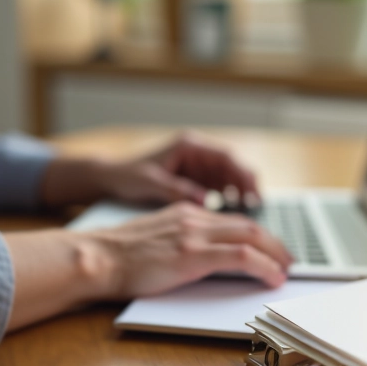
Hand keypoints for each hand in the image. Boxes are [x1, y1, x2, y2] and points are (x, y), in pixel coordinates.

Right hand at [87, 202, 291, 297]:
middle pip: (247, 225)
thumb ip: (177, 240)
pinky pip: (241, 256)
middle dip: (273, 243)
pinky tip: (271, 277)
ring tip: (285, 270)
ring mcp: (194, 234)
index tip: (266, 248)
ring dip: (274, 254)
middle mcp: (193, 218)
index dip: (254, 235)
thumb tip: (196, 258)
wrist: (98, 257)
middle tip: (287, 259)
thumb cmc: (116, 257)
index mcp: (184, 212)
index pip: (230, 220)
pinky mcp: (194, 254)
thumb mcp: (153, 239)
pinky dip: (263, 266)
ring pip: (251, 237)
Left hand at [100, 133, 259, 205]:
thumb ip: (177, 190)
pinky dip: (227, 202)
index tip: (253, 193)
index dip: (243, 175)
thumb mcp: (151, 182)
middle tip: (258, 208)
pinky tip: (232, 219)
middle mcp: (196, 154)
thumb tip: (206, 201)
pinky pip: (219, 190)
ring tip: (249, 216)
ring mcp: (197, 167)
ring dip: (240, 196)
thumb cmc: (127, 176)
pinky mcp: (194, 181)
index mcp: (189, 146)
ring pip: (229, 180)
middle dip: (247, 187)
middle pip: (233, 168)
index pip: (226, 156)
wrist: (109, 179)